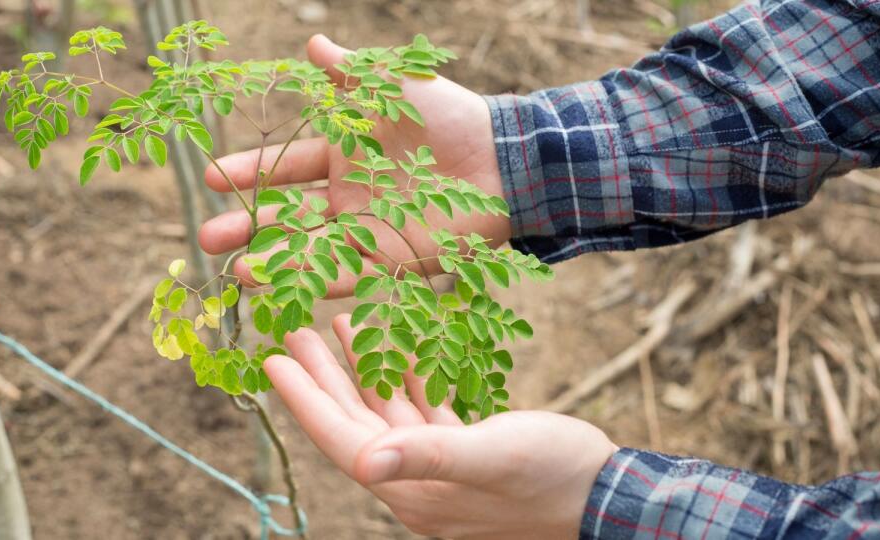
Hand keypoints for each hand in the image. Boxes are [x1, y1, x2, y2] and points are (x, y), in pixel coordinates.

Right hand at [198, 35, 509, 296]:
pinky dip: (313, 281)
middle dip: (245, 226)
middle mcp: (348, 197)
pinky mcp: (392, 262)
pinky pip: (346, 275)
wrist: (501, 159)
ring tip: (233, 272)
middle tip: (205, 238)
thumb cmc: (450, 117)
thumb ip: (352, 75)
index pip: (285, 166)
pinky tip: (279, 286)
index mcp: (343, 156)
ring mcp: (367, 232)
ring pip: (309, 250)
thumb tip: (311, 44)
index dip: (247, 171)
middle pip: (287, 215)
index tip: (208, 177)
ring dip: (272, 261)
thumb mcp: (394, 88)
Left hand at [264, 314, 616, 539]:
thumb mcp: (491, 458)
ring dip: (362, 370)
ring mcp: (441, 468)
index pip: (341, 438)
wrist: (607, 496)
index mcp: (411, 487)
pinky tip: (398, 346)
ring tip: (339, 326)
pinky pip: (423, 411)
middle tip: (293, 332)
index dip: (304, 399)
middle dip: (323, 378)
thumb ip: (429, 456)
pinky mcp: (467, 453)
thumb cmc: (553, 477)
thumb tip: (365, 462)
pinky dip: (407, 377)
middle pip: (355, 422)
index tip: (272, 360)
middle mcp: (417, 480)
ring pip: (387, 412)